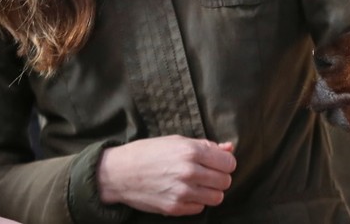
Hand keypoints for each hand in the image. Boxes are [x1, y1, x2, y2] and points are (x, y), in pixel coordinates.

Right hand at [97, 135, 235, 215]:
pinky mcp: (174, 208)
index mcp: (191, 151)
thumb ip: (207, 146)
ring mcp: (182, 192)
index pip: (229, 163)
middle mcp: (189, 172)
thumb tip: (229, 148)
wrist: (119, 173)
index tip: (218, 163)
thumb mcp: (177, 141)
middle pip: (225, 181)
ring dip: (211, 191)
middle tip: (208, 174)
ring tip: (199, 184)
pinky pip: (200, 208)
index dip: (226, 163)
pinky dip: (197, 201)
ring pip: (217, 197)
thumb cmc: (149, 152)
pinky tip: (187, 193)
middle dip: (220, 177)